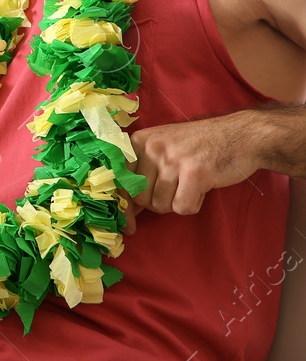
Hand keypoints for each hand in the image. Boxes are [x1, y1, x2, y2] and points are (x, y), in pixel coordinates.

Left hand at [128, 114, 259, 218]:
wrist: (239, 135)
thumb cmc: (198, 145)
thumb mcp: (163, 148)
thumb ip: (143, 172)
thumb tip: (129, 207)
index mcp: (139, 141)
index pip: (121, 180)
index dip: (125, 206)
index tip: (129, 225)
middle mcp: (152, 148)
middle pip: (141, 198)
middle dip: (158, 202)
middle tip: (176, 191)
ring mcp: (172, 160)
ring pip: (160, 205)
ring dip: (177, 202)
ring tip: (190, 185)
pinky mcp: (195, 173)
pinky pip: (182, 207)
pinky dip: (193, 204)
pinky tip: (201, 189)